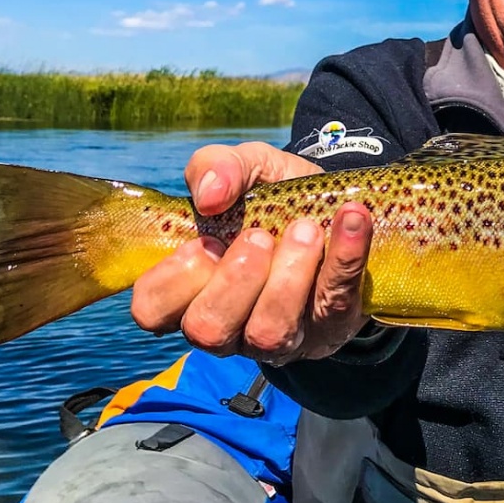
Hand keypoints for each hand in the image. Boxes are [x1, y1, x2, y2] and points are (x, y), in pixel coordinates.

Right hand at [130, 142, 373, 362]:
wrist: (340, 205)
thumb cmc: (275, 198)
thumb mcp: (245, 168)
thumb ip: (217, 166)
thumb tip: (209, 195)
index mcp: (194, 289)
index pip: (152, 309)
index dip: (173, 280)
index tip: (206, 241)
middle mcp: (231, 325)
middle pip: (208, 329)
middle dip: (234, 279)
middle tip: (260, 236)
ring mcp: (281, 336)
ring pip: (269, 334)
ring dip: (288, 277)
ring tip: (307, 231)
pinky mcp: (332, 327)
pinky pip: (336, 303)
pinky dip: (345, 258)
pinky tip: (351, 220)